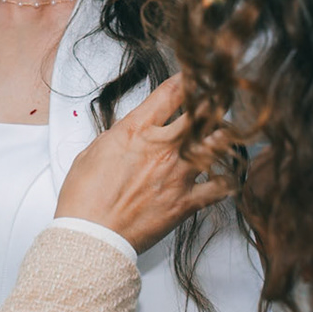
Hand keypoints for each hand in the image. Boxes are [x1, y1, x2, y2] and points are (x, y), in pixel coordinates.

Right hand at [56, 75, 234, 253]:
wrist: (91, 236)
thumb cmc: (84, 198)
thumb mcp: (92, 153)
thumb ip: (118, 137)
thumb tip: (128, 132)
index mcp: (137, 131)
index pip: (171, 92)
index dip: (188, 78)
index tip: (195, 75)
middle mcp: (163, 148)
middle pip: (203, 111)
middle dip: (216, 99)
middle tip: (223, 95)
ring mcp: (179, 174)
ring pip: (218, 144)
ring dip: (225, 134)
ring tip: (228, 131)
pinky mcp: (187, 202)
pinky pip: (220, 188)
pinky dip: (227, 181)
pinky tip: (228, 176)